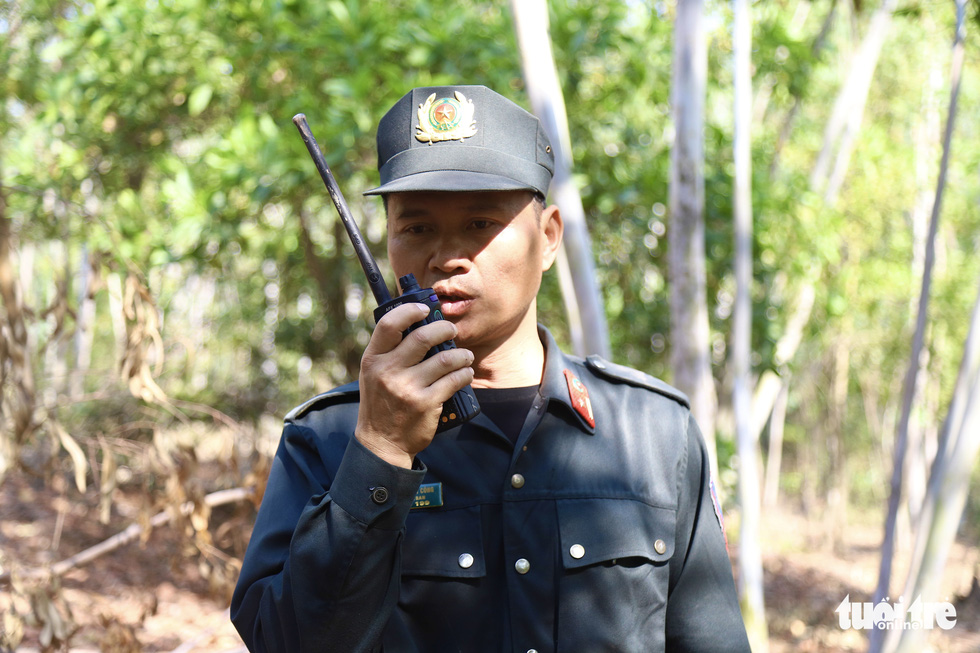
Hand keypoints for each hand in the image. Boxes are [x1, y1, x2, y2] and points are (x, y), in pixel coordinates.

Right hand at [355, 303, 474, 467]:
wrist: (382, 443)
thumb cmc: (380, 403)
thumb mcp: (373, 374)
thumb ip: (388, 351)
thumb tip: (417, 322)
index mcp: (373, 359)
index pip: (389, 324)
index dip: (410, 310)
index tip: (425, 309)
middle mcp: (388, 371)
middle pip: (422, 337)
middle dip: (444, 329)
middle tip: (452, 331)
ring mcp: (407, 388)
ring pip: (444, 359)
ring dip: (461, 354)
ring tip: (465, 356)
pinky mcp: (426, 403)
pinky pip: (454, 380)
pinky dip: (464, 373)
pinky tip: (466, 372)